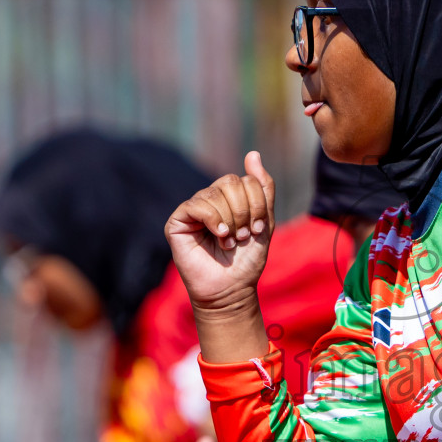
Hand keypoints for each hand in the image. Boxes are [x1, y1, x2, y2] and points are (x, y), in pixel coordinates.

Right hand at [166, 153, 275, 316]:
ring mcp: (192, 210)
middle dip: (243, 211)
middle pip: (230, 182)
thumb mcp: (264, 221)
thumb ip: (262, 188)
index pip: (246, 179)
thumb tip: (253, 153)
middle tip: (244, 235)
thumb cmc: (246, 260)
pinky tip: (220, 236)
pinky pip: (196, 205)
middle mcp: (210, 200)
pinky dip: (213, 220)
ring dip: (230, 220)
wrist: (232, 289)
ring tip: (230, 241)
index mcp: (230, 198)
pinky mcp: (177, 221)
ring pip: (214, 193)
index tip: (258, 229)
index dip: (256, 203)